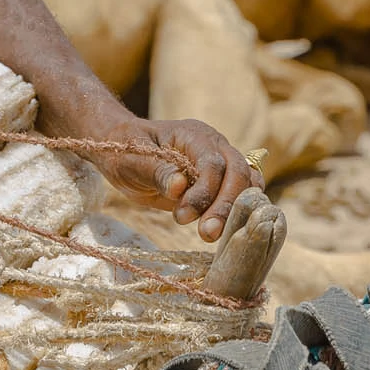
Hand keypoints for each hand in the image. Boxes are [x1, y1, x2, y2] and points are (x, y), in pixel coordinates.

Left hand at [85, 117, 262, 241]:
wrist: (122, 152)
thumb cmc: (125, 150)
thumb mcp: (132, 159)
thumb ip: (157, 171)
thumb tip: (179, 186)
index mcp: (193, 134)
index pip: (213, 163)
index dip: (204, 192)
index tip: (181, 216)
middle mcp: (214, 146)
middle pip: (238, 173)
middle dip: (225, 206)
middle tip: (207, 234)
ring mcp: (221, 163)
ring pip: (247, 184)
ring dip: (234, 212)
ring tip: (211, 235)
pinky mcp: (220, 182)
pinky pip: (242, 194)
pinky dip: (238, 212)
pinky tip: (223, 230)